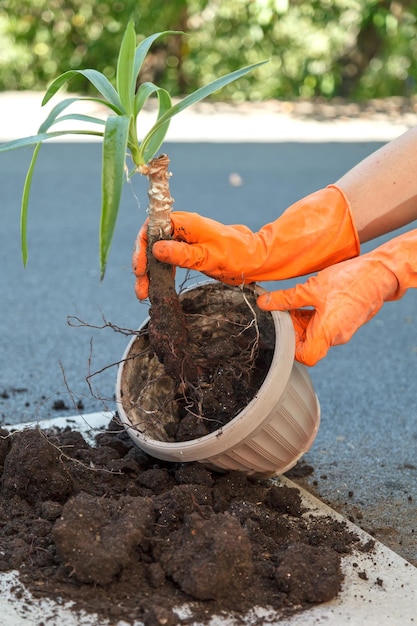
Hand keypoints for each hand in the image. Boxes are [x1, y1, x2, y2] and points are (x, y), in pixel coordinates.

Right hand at [133, 185, 359, 299]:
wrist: (254, 258)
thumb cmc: (236, 255)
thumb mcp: (209, 257)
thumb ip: (182, 254)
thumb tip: (157, 249)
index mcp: (186, 222)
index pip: (152, 228)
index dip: (141, 246)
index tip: (139, 267)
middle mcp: (182, 228)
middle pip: (151, 242)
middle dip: (143, 265)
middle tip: (140, 288)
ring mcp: (183, 239)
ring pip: (156, 254)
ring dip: (149, 273)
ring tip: (144, 294)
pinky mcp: (186, 251)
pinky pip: (167, 261)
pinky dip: (160, 275)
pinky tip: (155, 289)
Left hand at [257, 230, 416, 364]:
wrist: (381, 272)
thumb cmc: (351, 281)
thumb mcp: (311, 289)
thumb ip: (286, 298)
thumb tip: (264, 303)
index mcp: (328, 333)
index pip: (305, 357)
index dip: (290, 349)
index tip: (279, 332)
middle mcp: (337, 336)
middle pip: (308, 344)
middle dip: (292, 330)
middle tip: (281, 312)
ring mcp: (343, 329)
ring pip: (316, 333)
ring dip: (302, 322)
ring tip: (293, 303)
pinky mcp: (346, 320)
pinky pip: (325, 325)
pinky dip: (313, 317)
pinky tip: (306, 301)